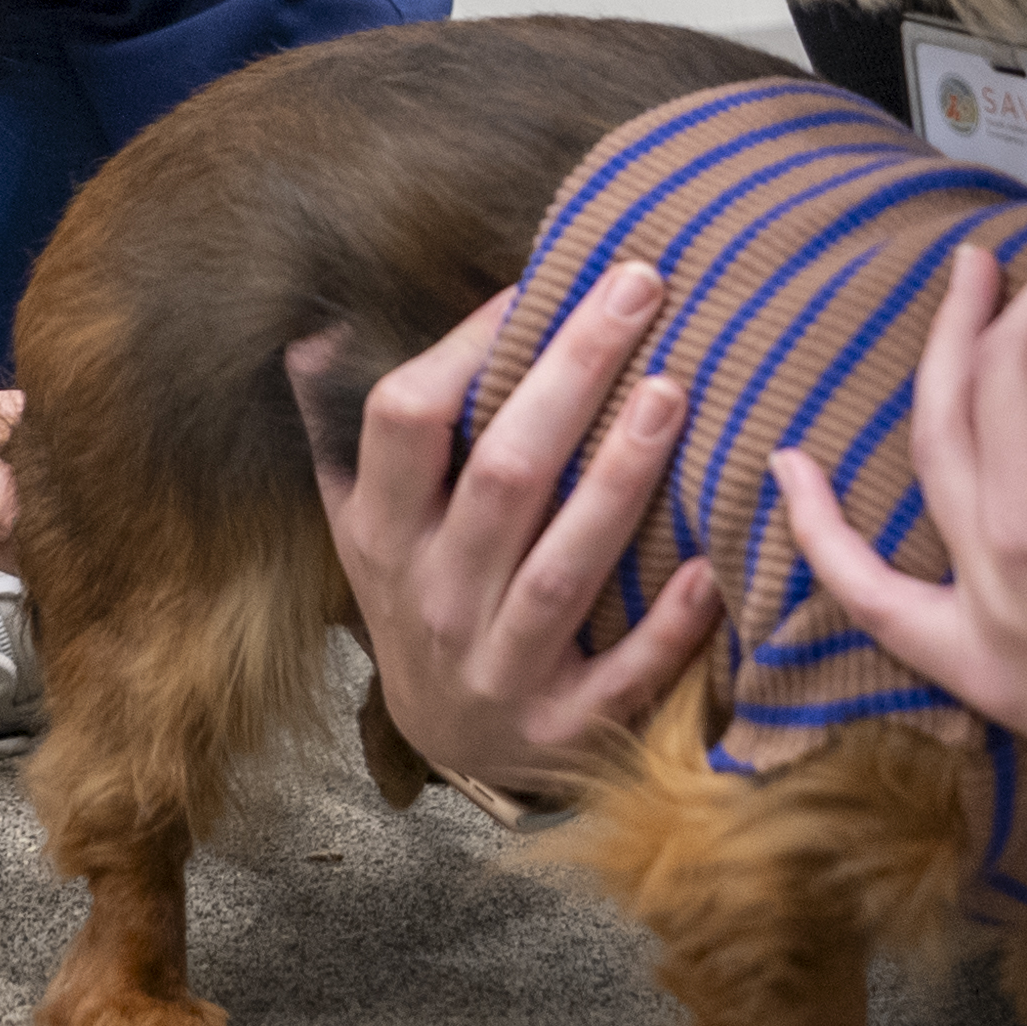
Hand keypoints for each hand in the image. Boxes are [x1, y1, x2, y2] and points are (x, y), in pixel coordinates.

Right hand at [285, 263, 722, 794]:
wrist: (449, 745)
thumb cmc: (421, 596)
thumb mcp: (363, 521)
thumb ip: (343, 432)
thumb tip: (316, 333)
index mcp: (382, 531)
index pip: (403, 420)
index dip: (464, 345)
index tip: (535, 280)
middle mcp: (432, 598)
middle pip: (503, 475)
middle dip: (572, 374)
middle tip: (639, 286)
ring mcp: (495, 669)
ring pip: (560, 569)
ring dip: (619, 479)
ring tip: (674, 392)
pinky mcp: (560, 731)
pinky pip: (619, 677)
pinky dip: (666, 628)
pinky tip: (709, 565)